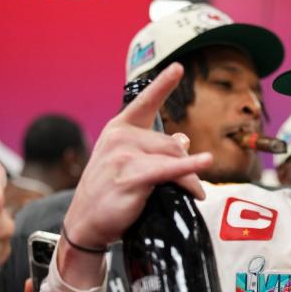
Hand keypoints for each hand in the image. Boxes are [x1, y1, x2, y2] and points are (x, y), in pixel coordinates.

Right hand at [62, 63, 212, 250]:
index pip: (144, 102)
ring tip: (195, 193)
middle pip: (171, 143)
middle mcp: (120, 138)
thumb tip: (183, 138)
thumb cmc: (109, 193)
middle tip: (193, 185)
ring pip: (174, 158)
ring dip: (190, 178)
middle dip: (187, 163)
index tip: (178, 68)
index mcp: (119, 129)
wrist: (86, 223)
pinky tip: (205, 163)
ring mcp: (123, 156)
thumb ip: (154, 149)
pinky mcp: (131, 176)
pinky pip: (168, 171)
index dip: (163, 84)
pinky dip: (189, 169)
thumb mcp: (129, 164)